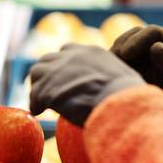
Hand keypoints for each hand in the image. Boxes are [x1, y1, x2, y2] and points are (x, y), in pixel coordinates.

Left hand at [29, 44, 144, 125]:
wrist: (121, 103)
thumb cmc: (127, 97)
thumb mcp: (120, 77)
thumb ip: (106, 75)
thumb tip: (104, 87)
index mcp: (91, 52)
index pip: (68, 51)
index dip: (63, 65)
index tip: (63, 79)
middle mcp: (72, 56)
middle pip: (48, 59)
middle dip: (46, 74)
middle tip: (47, 90)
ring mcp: (58, 70)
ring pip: (37, 72)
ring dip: (38, 86)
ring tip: (41, 101)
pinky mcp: (48, 88)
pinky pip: (34, 94)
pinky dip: (35, 103)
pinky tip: (40, 111)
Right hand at [111, 25, 162, 142]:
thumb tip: (154, 48)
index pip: (153, 33)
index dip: (137, 39)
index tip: (125, 54)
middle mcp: (161, 50)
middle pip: (135, 36)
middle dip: (122, 46)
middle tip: (112, 62)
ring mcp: (149, 61)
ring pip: (125, 49)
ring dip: (115, 57)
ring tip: (107, 72)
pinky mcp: (139, 73)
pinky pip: (122, 65)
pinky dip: (113, 68)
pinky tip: (108, 80)